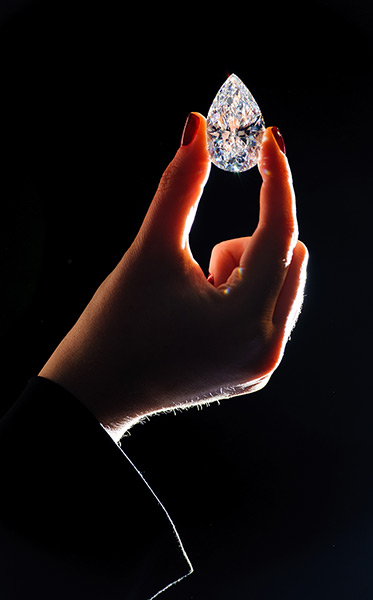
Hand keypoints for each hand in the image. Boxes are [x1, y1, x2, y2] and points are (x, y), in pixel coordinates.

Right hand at [39, 113, 307, 439]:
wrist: (97, 389)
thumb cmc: (116, 325)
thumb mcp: (149, 250)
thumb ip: (179, 186)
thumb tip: (197, 130)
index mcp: (244, 322)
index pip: (278, 233)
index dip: (275, 180)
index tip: (269, 142)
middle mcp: (266, 349)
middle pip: (288, 257)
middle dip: (245, 244)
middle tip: (200, 263)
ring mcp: (263, 364)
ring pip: (282, 282)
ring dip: (243, 270)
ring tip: (193, 297)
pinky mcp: (254, 369)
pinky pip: (271, 310)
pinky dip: (244, 293)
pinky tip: (203, 313)